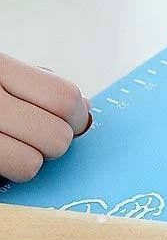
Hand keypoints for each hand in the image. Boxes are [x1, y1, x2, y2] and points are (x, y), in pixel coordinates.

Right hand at [0, 54, 90, 182]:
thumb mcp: (5, 75)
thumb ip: (41, 86)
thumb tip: (85, 106)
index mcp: (1, 67)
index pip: (64, 98)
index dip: (77, 118)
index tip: (72, 123)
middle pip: (56, 134)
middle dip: (56, 142)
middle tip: (37, 137)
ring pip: (34, 160)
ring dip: (33, 159)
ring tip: (16, 146)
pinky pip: (16, 172)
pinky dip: (15, 171)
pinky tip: (5, 156)